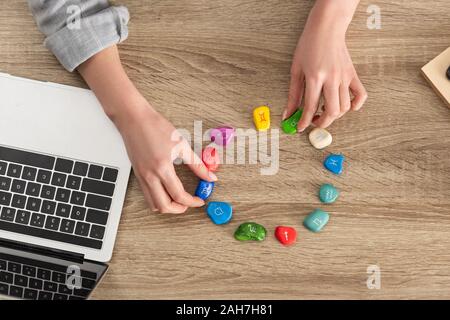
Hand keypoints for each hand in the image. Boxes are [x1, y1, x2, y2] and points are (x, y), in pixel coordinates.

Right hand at [77, 46, 216, 213]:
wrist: (134, 119)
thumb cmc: (156, 127)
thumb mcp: (181, 145)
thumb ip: (197, 164)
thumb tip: (210, 177)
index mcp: (162, 168)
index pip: (178, 195)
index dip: (192, 202)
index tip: (200, 200)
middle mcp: (149, 176)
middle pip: (164, 206)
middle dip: (179, 209)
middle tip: (190, 203)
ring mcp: (141, 176)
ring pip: (152, 204)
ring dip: (167, 206)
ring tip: (179, 199)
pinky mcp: (137, 174)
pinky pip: (147, 195)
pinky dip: (158, 199)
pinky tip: (167, 191)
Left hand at [283, 0, 366, 130]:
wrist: (326, 28)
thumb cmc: (308, 46)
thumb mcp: (296, 69)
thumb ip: (293, 94)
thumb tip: (288, 113)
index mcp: (315, 77)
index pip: (310, 107)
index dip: (304, 121)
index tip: (301, 128)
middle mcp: (332, 79)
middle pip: (331, 111)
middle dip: (322, 123)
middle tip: (314, 122)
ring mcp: (344, 77)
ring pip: (345, 107)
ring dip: (334, 115)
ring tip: (324, 111)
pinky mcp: (353, 75)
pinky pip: (360, 95)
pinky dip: (355, 105)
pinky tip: (347, 107)